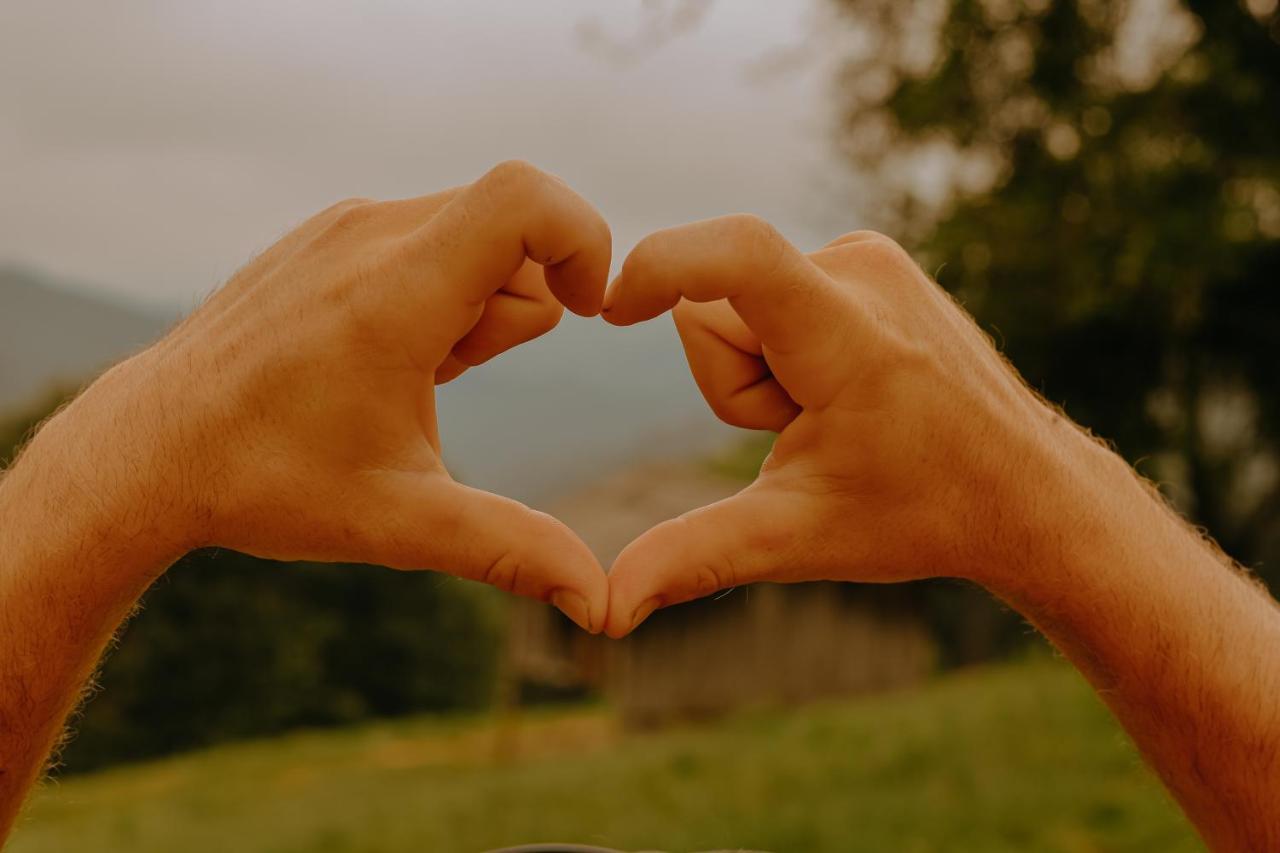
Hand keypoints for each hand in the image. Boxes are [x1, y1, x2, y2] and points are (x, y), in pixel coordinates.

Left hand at [103, 161, 611, 629]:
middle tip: (452, 374)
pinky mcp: (326, 230)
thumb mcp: (402, 524)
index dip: (586, 241)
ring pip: (473, 230)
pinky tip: (380, 354)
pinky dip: (434, 285)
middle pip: (514, 228)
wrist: (151, 451)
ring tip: (412, 371)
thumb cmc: (271, 484)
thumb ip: (513, 551)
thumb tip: (599, 605)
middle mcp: (368, 236)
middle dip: (523, 301)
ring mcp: (342, 225)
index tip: (590, 313)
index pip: (526, 197)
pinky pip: (427, 232)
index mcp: (394, 296)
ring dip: (475, 298)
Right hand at [600, 216, 1075, 636]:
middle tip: (804, 431)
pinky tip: (845, 390)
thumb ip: (692, 556)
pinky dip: (787, 344)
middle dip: (733, 382)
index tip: (608, 309)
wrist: (1026, 492)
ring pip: (742, 301)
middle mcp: (863, 270)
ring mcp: (871, 257)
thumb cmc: (921, 516)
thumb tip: (604, 612)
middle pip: (715, 309)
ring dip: (762, 367)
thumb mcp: (796, 537)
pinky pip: (777, 289)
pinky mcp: (872, 259)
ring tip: (833, 414)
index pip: (737, 254)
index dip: (660, 265)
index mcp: (849, 336)